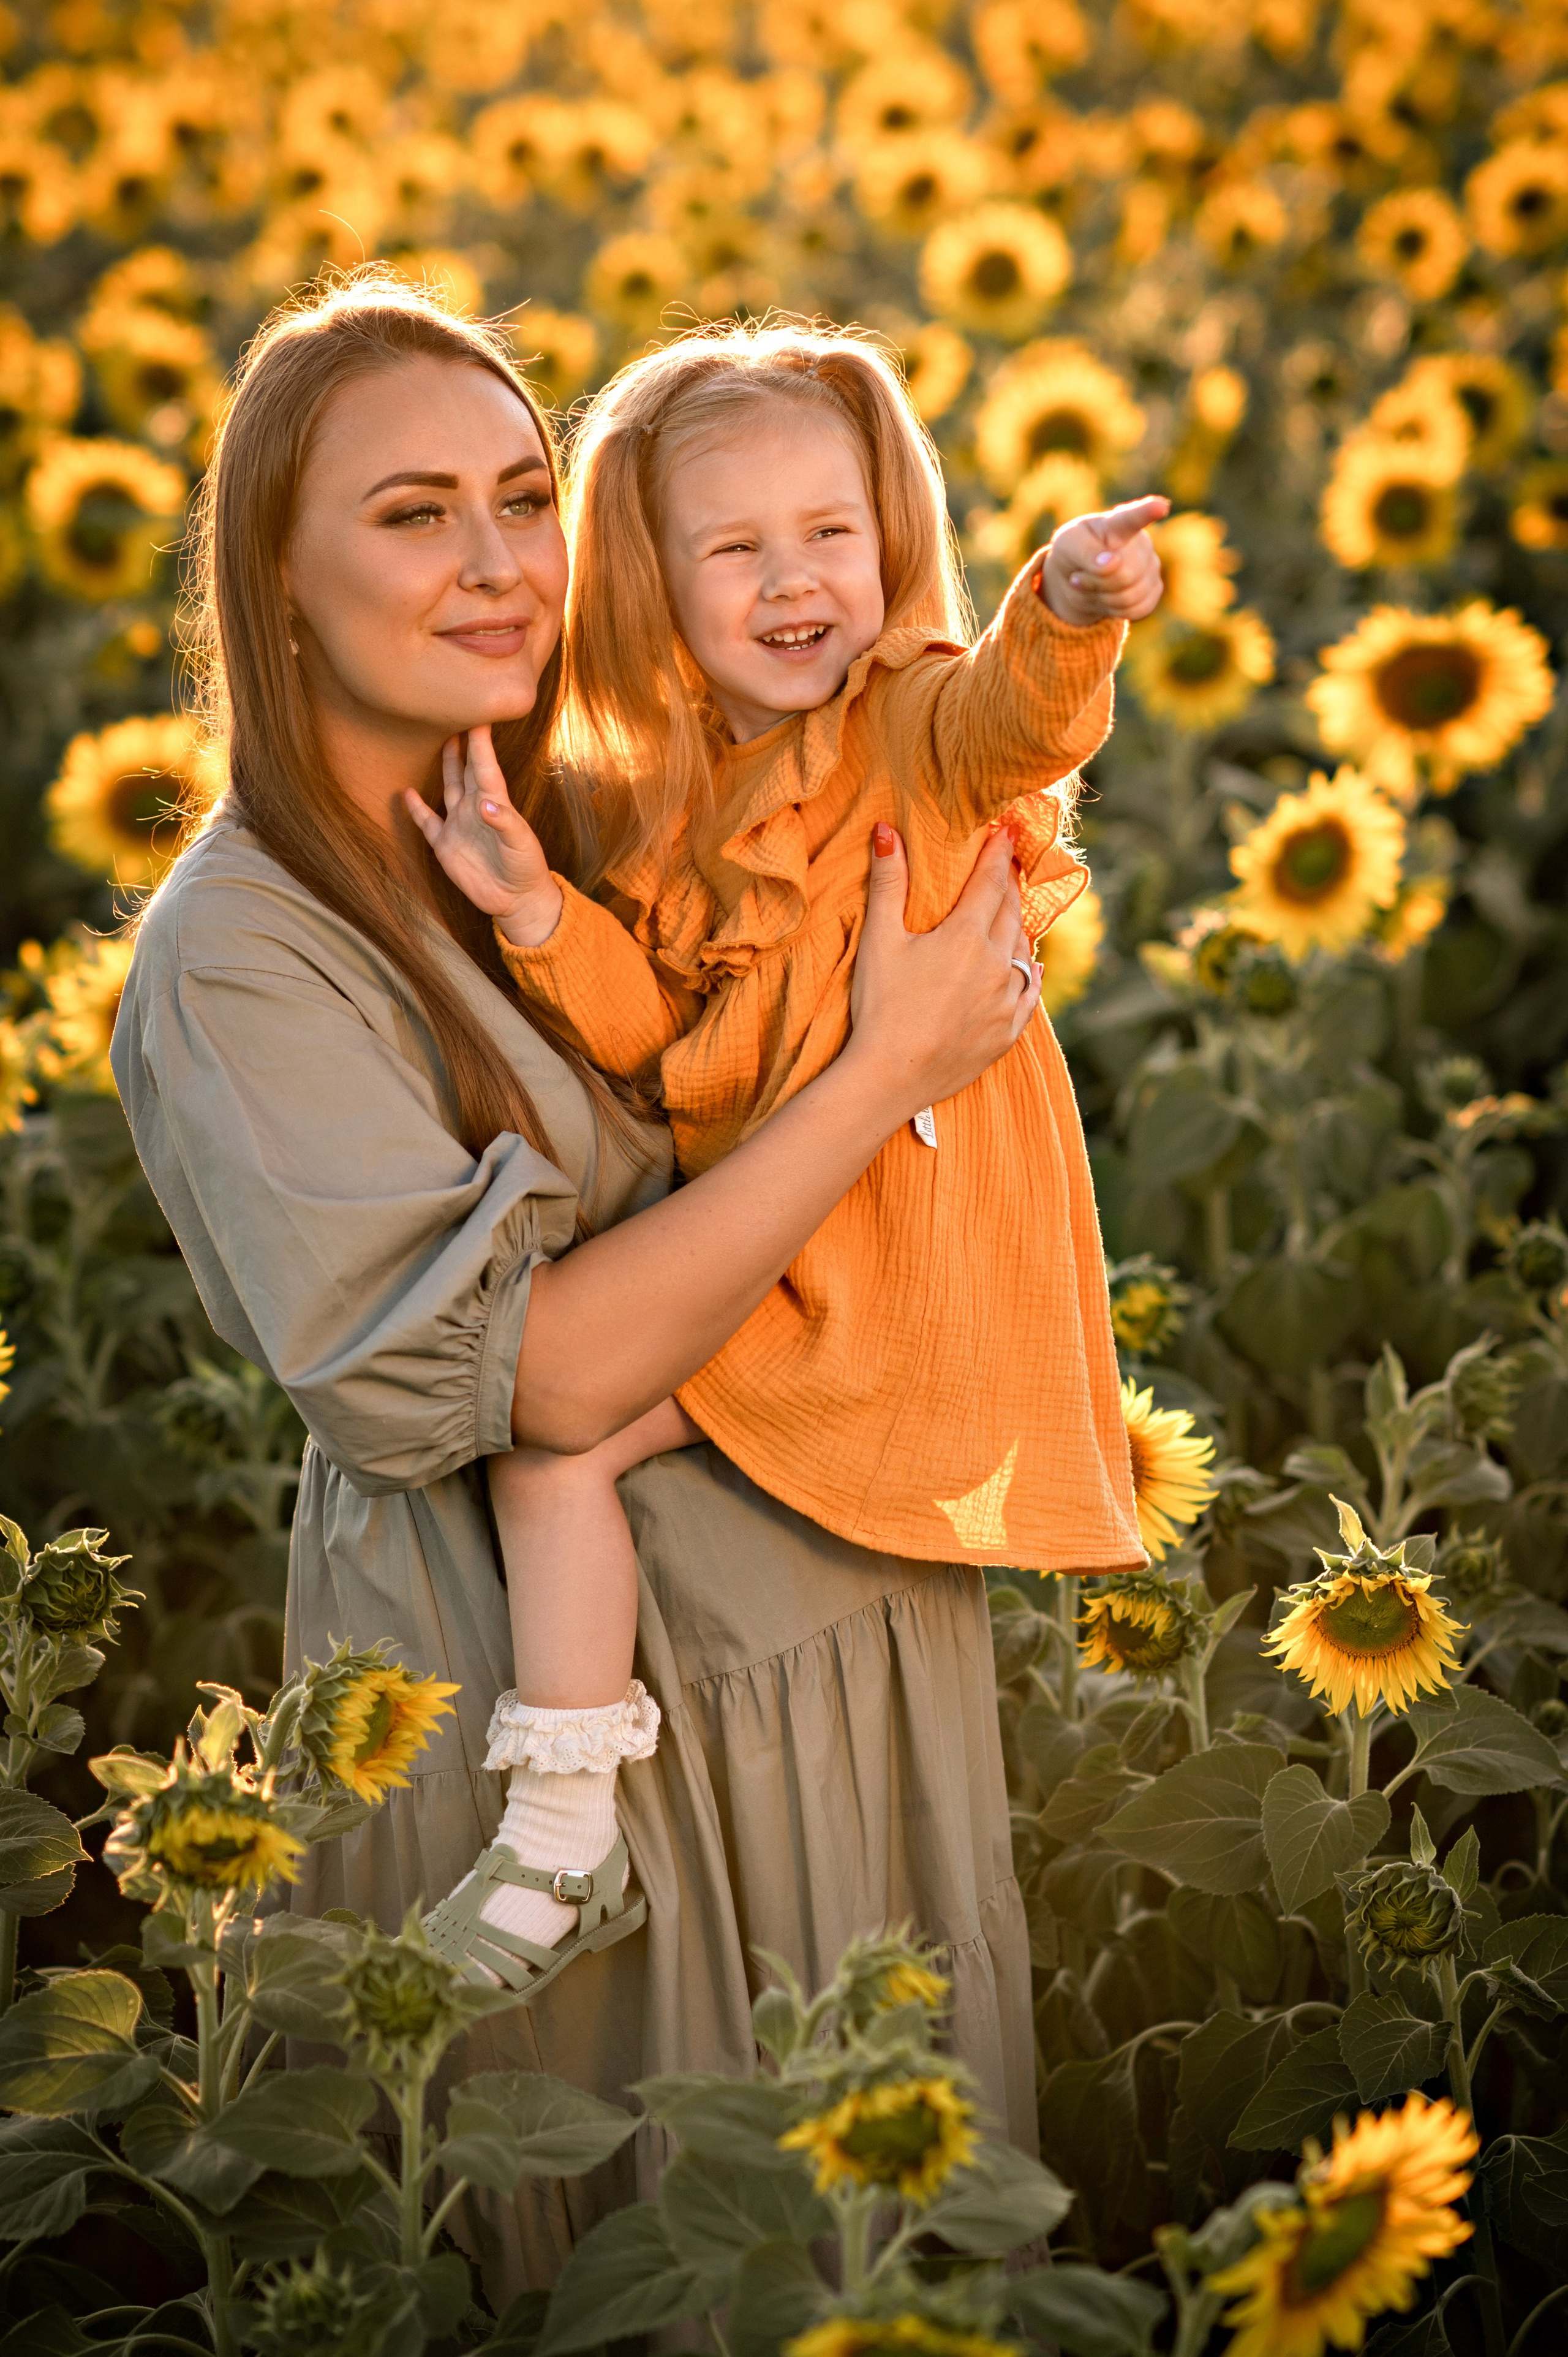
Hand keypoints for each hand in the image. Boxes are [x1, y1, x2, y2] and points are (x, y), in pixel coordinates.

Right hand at [403, 725, 562, 946]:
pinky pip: (427, 822)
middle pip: (465, 769)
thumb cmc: (526, 867)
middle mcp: (475, 808)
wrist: (516, 899)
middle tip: (455, 713)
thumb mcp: (520, 845)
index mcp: (496, 803)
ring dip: (444, 766)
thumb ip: (504, 823)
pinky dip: (416, 808)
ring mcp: (458, 825)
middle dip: (461, 743)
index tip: (478, 715)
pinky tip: (406, 792)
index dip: (480, 742)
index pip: (485, 766)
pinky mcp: (445, 845)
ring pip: (448, 787)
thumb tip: (485, 805)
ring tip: (438, 740)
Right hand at [846, 821, 1041, 1121]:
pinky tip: (1032, 966)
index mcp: (966, 936)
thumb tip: (886, 830)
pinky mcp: (1006, 1033)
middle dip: (1009, 885)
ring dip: (1018, 927)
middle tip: (1010, 866)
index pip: (990, 882)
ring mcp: (1005, 1001)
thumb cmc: (880, 1007)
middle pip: (1011, 913)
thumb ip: (888, 883)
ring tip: (1014, 912)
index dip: (999, 853)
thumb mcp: (879, 940)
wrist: (890, 1077)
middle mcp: (996, 965)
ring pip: (1022, 952)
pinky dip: (1030, 974)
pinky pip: (1029, 995)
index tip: (1009, 830)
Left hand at [1042, 494, 1169, 627]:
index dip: (1148, 512)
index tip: (1160, 507)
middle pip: (1125, 574)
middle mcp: (1141, 542)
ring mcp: (1152, 565)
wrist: (1077, 576)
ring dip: (1104, 597)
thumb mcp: (1067, 546)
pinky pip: (1137, 609)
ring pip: (1131, 595)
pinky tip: (1107, 596)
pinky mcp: (1154, 589)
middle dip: (1098, 582)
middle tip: (1080, 575)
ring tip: (1094, 584)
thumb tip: (1112, 563)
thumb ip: (1086, 552)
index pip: (1134, 518)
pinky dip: (1115, 610)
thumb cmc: (1073, 552)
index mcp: (1118, 523)